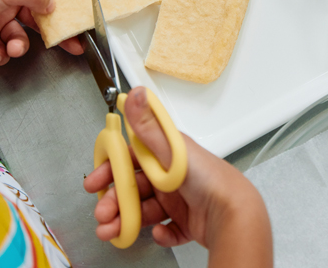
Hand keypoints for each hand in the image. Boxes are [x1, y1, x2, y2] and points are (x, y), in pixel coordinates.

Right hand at [83, 87, 272, 267]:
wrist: (232, 212)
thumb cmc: (207, 178)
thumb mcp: (171, 149)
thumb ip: (148, 126)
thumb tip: (136, 94)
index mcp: (168, 154)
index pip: (132, 159)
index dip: (111, 170)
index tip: (95, 181)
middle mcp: (172, 175)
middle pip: (135, 187)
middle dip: (114, 201)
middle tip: (102, 213)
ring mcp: (181, 198)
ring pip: (145, 210)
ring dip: (127, 220)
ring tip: (114, 231)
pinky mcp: (189, 220)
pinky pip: (167, 228)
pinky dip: (160, 233)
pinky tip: (158, 232)